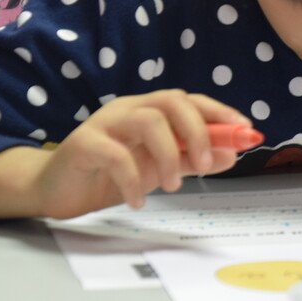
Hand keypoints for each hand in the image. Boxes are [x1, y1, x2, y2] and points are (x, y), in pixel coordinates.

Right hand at [31, 89, 250, 217]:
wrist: (56, 190)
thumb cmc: (108, 175)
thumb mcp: (159, 168)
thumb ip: (192, 160)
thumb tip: (231, 154)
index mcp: (148, 109)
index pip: (190, 100)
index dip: (220, 112)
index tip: (245, 131)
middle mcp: (128, 109)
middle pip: (172, 102)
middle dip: (198, 131)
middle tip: (208, 165)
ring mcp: (104, 123)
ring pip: (148, 121)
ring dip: (169, 155)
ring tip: (171, 186)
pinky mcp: (83, 144)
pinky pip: (115, 154)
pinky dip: (133, 179)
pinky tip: (138, 200)